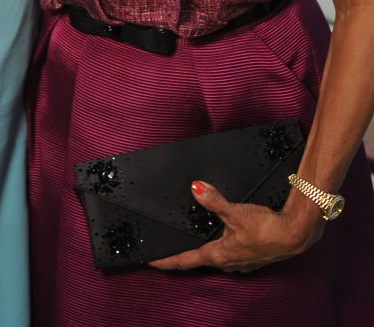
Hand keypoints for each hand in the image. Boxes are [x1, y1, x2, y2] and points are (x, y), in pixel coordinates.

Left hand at [148, 180, 321, 273]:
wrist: (297, 234)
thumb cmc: (268, 228)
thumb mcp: (236, 212)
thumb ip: (214, 200)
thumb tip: (195, 188)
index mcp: (220, 254)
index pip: (186, 260)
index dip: (166, 261)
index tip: (151, 261)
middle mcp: (230, 261)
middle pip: (200, 260)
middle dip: (185, 255)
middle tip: (169, 251)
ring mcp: (242, 260)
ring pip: (217, 256)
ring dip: (205, 250)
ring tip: (194, 242)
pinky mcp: (253, 255)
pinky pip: (232, 252)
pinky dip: (223, 245)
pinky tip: (226, 235)